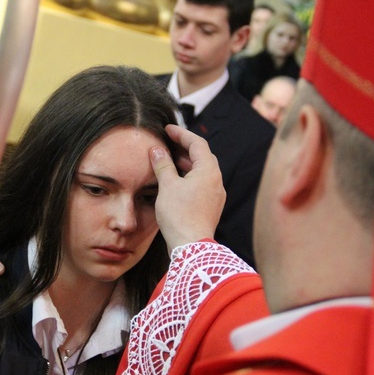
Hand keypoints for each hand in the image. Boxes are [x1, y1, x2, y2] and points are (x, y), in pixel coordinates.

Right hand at [150, 124, 225, 251]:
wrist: (191, 245)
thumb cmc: (179, 215)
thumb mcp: (167, 186)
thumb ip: (163, 165)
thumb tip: (157, 150)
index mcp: (209, 171)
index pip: (197, 143)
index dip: (182, 134)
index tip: (168, 129)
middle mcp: (217, 181)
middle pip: (202, 156)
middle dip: (185, 148)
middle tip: (168, 143)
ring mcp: (216, 195)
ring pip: (202, 172)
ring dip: (186, 164)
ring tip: (169, 162)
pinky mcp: (211, 206)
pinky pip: (202, 185)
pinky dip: (189, 178)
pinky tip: (176, 183)